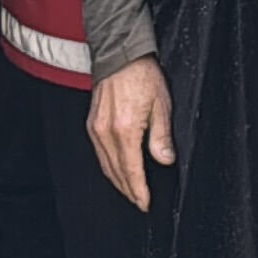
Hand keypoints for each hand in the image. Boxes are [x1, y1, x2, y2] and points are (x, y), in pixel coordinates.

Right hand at [89, 57, 174, 210]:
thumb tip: (165, 160)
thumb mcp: (161, 105)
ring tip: (131, 191)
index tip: (145, 203)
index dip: (138, 191)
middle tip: (140, 202)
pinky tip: (117, 170)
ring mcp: (96, 129)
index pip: (131, 171)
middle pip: (116, 172)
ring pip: (105, 165)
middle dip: (128, 191)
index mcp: (125, 130)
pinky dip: (109, 167)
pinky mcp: (92, 124)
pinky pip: (100, 154)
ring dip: (118, 181)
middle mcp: (106, 133)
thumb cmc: (143, 75)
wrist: (120, 54)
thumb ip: (162, 136)